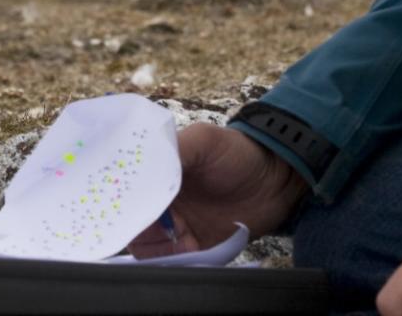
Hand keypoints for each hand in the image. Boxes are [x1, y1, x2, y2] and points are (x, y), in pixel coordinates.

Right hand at [127, 123, 308, 258]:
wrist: (277, 181)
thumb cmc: (238, 153)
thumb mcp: (203, 140)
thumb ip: (172, 150)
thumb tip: (140, 165)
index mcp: (154, 172)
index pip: (125, 191)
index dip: (124, 200)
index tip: (132, 207)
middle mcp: (159, 200)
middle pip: (131, 222)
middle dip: (139, 229)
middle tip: (163, 226)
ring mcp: (175, 226)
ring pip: (147, 246)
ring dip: (157, 248)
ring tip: (183, 239)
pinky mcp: (193, 247)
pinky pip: (173, 261)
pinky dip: (175, 261)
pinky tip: (191, 250)